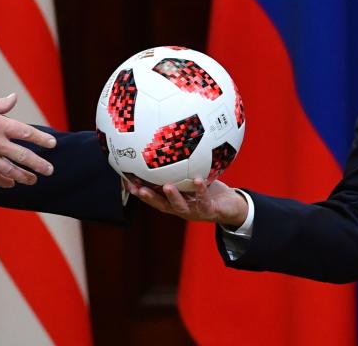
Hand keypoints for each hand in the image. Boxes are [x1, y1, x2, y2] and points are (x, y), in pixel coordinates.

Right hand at [0, 93, 55, 187]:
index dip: (42, 139)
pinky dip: (4, 182)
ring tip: (33, 179)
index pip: (27, 133)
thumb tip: (13, 98)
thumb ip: (0, 104)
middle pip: (23, 156)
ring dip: (24, 176)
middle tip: (49, 170)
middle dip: (39, 164)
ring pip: (10, 171)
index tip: (52, 144)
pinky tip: (11, 183)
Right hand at [125, 177, 248, 227]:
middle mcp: (181, 208)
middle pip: (161, 205)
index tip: (127, 183)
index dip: (139, 192)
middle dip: (148, 197)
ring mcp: (194, 211)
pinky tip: (197, 180)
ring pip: (180, 206)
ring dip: (173, 197)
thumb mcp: (193, 178)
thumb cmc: (208, 190)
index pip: (153, 197)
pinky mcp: (209, 210)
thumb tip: (169, 147)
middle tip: (136, 188)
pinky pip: (203, 200)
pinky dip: (200, 190)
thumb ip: (182, 168)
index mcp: (174, 201)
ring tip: (167, 186)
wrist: (231, 206)